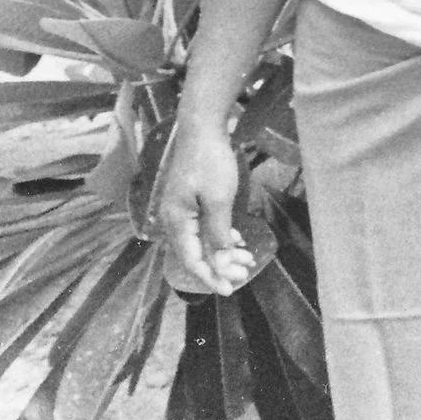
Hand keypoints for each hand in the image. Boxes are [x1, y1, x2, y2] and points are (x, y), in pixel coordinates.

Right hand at [155, 120, 257, 295]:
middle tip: (244, 274)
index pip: (191, 259)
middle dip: (220, 266)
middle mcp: (174, 219)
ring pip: (202, 240)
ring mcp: (181, 210)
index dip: (210, 277)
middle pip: (196, 253)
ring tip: (246, 259)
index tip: (228, 290)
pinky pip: (204, 227)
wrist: (203, 129)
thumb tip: (218, 259)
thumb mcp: (219, 199)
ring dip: (223, 252)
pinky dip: (220, 236)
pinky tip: (236, 242)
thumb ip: (217, 231)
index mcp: (176, 221)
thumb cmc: (210, 161)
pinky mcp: (191, 201)